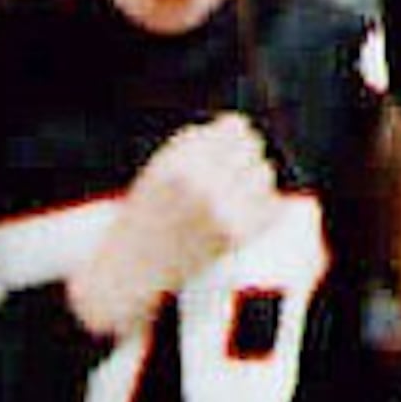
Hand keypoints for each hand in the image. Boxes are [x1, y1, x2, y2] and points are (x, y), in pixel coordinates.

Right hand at [65, 110, 278, 343]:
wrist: (129, 273)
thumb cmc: (146, 217)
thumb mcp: (160, 169)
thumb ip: (195, 146)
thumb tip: (241, 128)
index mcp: (178, 160)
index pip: (234, 128)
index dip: (233, 139)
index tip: (228, 152)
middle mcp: (199, 181)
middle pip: (251, 149)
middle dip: (243, 160)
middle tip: (232, 179)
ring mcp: (220, 208)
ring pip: (263, 174)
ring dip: (255, 182)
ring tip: (237, 198)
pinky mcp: (236, 234)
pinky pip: (271, 206)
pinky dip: (266, 208)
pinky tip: (251, 214)